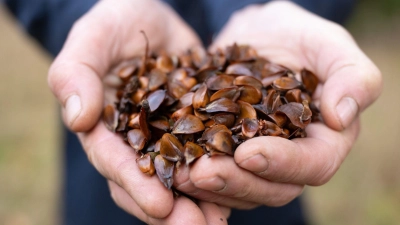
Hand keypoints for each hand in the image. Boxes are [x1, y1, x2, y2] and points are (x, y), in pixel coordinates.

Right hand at [48, 0, 229, 223]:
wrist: (155, 19)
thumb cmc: (118, 22)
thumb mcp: (94, 37)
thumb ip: (77, 73)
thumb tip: (78, 119)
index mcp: (106, 128)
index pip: (115, 162)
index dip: (136, 185)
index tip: (160, 206)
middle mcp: (136, 142)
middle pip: (149, 183)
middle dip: (171, 210)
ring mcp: (168, 138)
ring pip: (180, 180)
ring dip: (200, 203)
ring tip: (219, 222)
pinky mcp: (197, 129)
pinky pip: (207, 158)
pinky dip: (222, 177)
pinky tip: (240, 192)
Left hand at [175, 1, 381, 207]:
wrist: (254, 37)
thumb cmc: (295, 36)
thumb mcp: (326, 43)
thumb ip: (351, 75)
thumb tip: (342, 118)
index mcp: (323, 138)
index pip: (313, 165)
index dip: (284, 165)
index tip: (249, 153)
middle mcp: (291, 157)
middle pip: (272, 187)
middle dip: (237, 182)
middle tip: (202, 172)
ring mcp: (255, 158)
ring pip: (238, 187)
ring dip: (209, 186)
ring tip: (180, 172)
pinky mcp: (225, 153)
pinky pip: (211, 172)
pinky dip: (191, 173)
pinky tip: (171, 165)